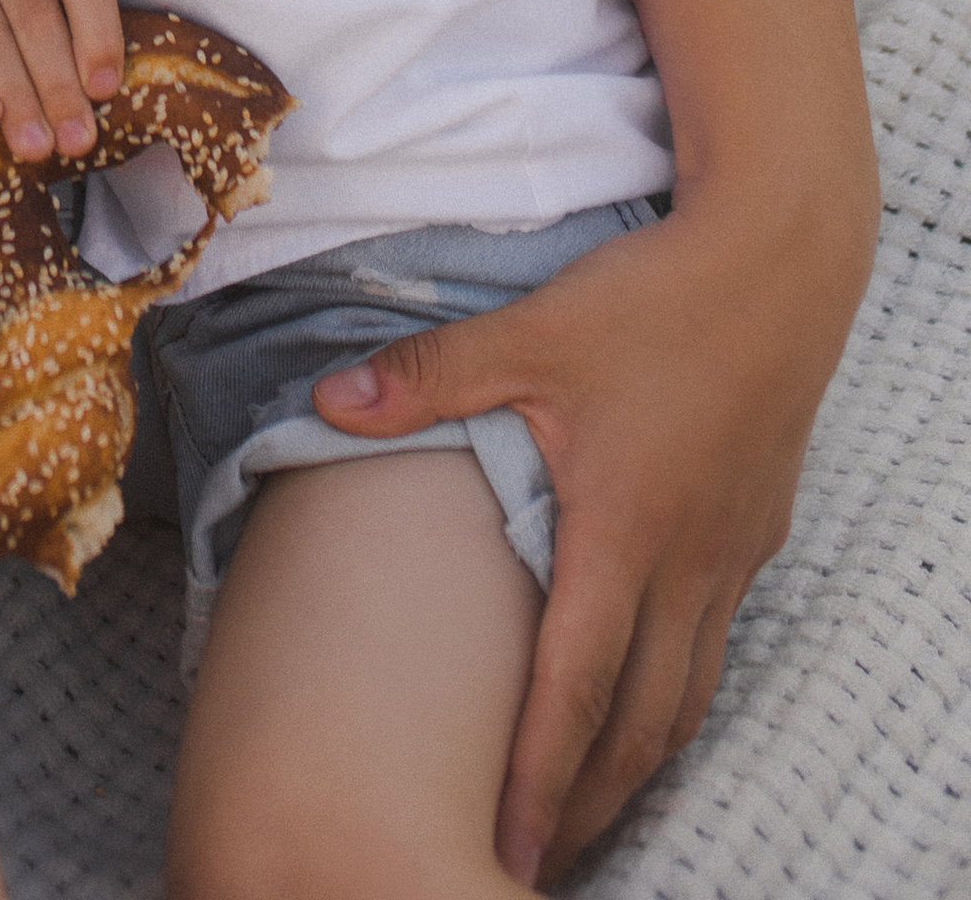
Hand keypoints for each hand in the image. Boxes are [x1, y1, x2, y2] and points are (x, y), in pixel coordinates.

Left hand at [309, 179, 858, 881]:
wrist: (778, 264)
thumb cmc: (652, 300)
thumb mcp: (528, 331)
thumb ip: (427, 378)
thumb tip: (326, 402)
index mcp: (624, 535)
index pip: (575, 690)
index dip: (538, 777)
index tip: (508, 848)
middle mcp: (686, 566)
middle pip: (641, 725)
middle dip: (587, 802)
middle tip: (535, 857)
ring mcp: (729, 556)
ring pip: (689, 696)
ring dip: (637, 763)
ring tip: (587, 809)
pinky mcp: (752, 531)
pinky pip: (716, 646)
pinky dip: (677, 696)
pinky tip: (647, 700)